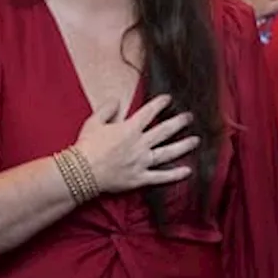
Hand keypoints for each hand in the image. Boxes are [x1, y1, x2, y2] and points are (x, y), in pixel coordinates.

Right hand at [74, 95, 199, 193]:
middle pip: (164, 131)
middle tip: (190, 117)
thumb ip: (107, 109)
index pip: (149, 112)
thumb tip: (117, 100)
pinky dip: (175, 174)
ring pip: (168, 152)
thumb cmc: (87, 146)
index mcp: (129, 129)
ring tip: (196, 140)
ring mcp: (142, 162)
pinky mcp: (140, 178)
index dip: (160, 103)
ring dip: (184, 146)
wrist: (82, 171)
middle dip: (179, 122)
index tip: (169, 99)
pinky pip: (161, 176)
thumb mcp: (94, 122)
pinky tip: (188, 171)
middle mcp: (139, 144)